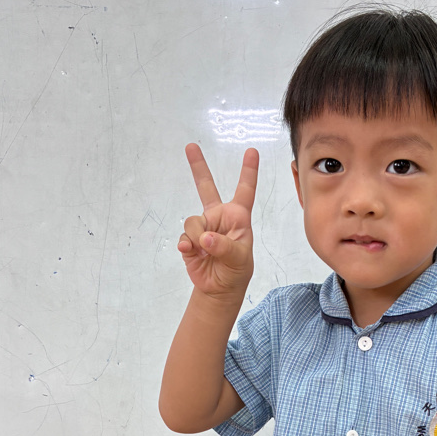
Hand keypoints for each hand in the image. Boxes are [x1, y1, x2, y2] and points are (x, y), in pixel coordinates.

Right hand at [179, 143, 258, 298]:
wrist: (219, 288)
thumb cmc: (236, 270)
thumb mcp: (239, 259)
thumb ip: (224, 246)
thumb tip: (205, 239)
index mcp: (238, 217)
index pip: (245, 190)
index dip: (248, 171)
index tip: (252, 151)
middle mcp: (219, 217)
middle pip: (206, 187)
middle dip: (198, 166)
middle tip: (190, 146)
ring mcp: (203, 227)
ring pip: (193, 221)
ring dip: (198, 237)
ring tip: (206, 251)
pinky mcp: (190, 239)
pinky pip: (184, 236)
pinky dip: (187, 245)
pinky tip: (192, 253)